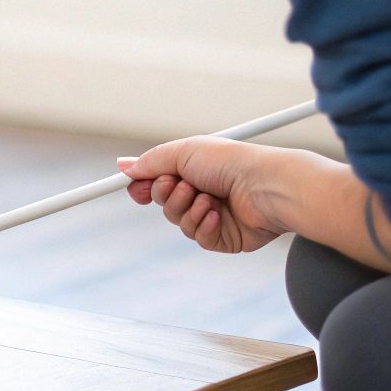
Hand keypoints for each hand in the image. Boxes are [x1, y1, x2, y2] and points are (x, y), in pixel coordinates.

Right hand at [117, 137, 293, 253]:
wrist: (265, 186)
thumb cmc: (231, 162)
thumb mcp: (183, 152)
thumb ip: (151, 162)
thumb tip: (124, 167)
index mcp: (194, 171)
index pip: (158, 182)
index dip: (143, 187)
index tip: (133, 188)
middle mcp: (202, 193)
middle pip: (164, 204)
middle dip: (168, 195)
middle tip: (182, 185)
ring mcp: (214, 216)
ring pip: (179, 222)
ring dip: (188, 209)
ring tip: (208, 198)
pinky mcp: (225, 238)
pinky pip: (199, 238)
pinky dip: (204, 225)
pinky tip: (218, 214)